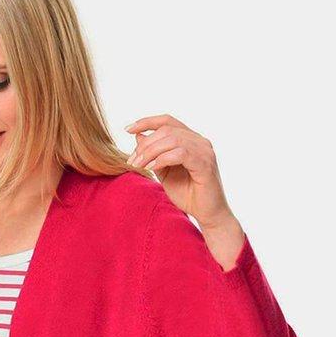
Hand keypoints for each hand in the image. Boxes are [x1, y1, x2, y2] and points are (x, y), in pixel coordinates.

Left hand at [124, 113, 244, 265]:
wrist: (208, 215)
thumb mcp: (165, 173)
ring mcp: (204, 151)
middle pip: (166, 130)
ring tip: (139, 166)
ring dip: (151, 152)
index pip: (167, 121)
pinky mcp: (205, 164)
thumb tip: (138, 136)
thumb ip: (154, 156)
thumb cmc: (188, 195)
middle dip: (145, 144)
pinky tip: (152, 169)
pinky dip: (163, 159)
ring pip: (172, 139)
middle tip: (132, 161)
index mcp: (190, 140)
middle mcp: (199, 141)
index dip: (147, 121)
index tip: (127, 129)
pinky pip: (181, 153)